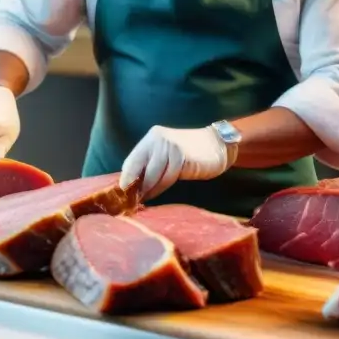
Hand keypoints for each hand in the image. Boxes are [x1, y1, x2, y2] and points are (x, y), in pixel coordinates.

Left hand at [119, 125, 233, 200]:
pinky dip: (159, 188)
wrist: (217, 144)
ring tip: (143, 200)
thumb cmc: (190, 152)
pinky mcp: (181, 157)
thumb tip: (133, 184)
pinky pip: (166, 178)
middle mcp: (158, 139)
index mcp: (152, 138)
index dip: (125, 178)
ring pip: (152, 175)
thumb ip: (152, 163)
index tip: (121, 193)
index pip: (131, 160)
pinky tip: (156, 194)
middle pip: (138, 168)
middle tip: (131, 201)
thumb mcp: (167, 153)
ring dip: (147, 190)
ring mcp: (170, 148)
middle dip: (134, 186)